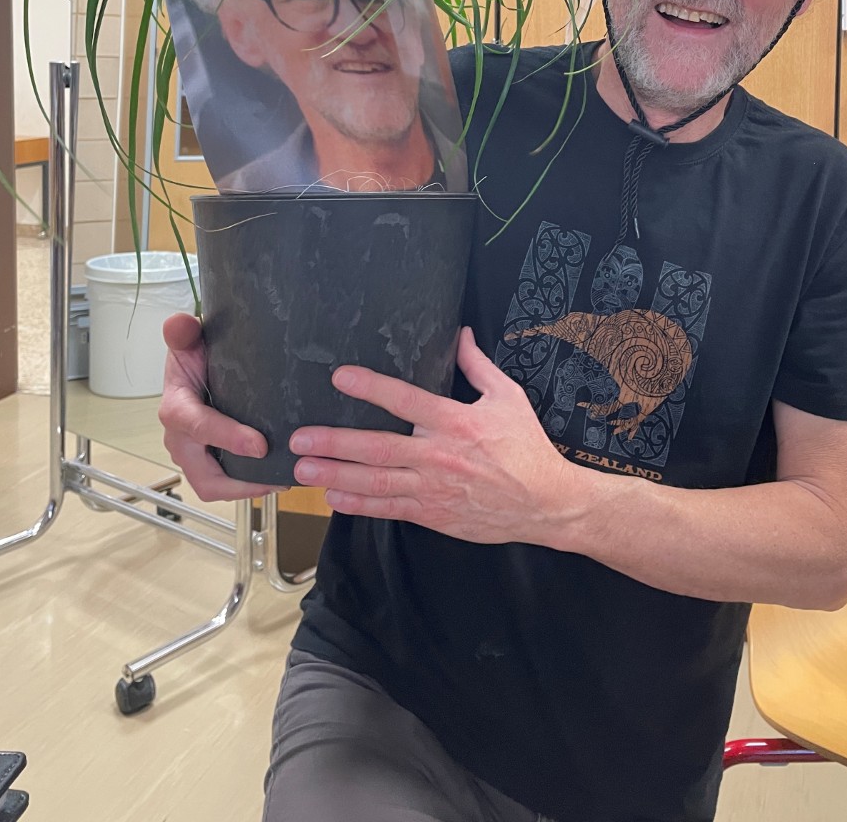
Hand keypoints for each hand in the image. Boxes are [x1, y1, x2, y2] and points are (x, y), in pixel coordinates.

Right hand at [158, 312, 284, 501]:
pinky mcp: (211, 460)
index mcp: (176, 409)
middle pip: (205, 477)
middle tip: (277, 477)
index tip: (259, 444)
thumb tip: (180, 323)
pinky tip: (279, 475)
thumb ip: (183, 331)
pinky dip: (251, 483)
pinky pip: (228, 481)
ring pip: (217, 486)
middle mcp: (181, 439)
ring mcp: (195, 454)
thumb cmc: (194, 354)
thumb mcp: (188, 339)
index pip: (198, 427)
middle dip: (240, 484)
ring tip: (284, 479)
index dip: (227, 438)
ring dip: (249, 488)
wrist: (195, 365)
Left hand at [288, 328, 585, 546]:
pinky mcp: (433, 514)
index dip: (371, 387)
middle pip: (378, 447)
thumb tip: (461, 333)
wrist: (545, 502)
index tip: (340, 376)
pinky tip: (334, 497)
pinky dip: (360, 504)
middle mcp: (438, 455)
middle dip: (336, 442)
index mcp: (455, 421)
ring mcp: (433, 488)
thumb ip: (479, 366)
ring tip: (304, 468)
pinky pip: (389, 509)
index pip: (405, 400)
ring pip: (376, 481)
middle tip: (301, 437)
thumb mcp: (508, 398)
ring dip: (337, 474)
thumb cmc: (527, 447)